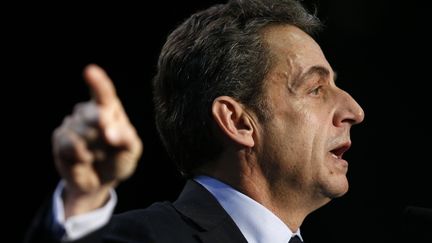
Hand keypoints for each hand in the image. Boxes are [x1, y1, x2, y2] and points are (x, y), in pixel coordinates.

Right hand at [52, 64, 142, 217]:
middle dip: (101, 125)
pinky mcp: (60, 138)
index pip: (103, 93)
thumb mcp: (131, 150)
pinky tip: (86, 159)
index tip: (90, 71)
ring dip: (95, 149)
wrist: (101, 181)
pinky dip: (82, 155)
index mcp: (110, 109)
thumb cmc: (119, 159)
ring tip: (98, 155)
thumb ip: (126, 138)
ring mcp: (73, 124)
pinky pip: (69, 144)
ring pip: (81, 132)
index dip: (97, 82)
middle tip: (108, 136)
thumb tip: (109, 132)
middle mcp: (89, 112)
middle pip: (92, 113)